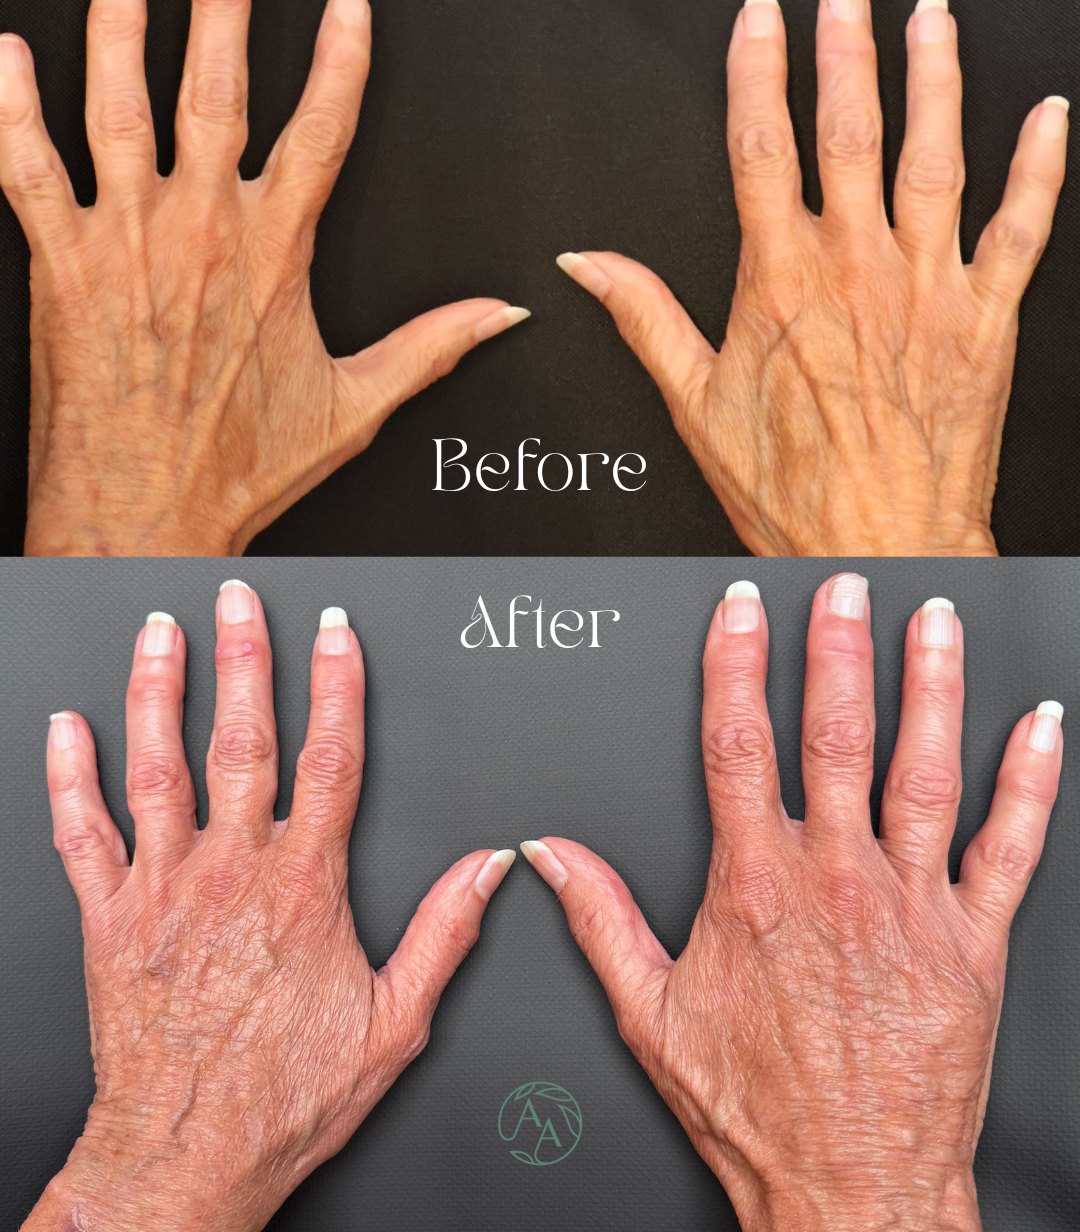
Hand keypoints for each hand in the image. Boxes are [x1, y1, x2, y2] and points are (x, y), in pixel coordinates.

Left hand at [0, 0, 527, 555]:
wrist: (142, 509)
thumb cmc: (238, 463)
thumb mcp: (355, 407)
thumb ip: (433, 347)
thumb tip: (501, 316)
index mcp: (275, 252)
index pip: (321, 128)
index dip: (341, 57)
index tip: (349, 3)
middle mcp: (200, 227)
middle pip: (214, 82)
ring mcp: (125, 236)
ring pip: (118, 98)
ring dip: (121, 16)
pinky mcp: (58, 260)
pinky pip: (25, 161)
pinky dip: (11, 101)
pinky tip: (8, 52)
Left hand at [24, 580, 514, 1231]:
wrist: (188, 1153)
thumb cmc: (285, 1095)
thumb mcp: (395, 1023)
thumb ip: (446, 933)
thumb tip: (488, 868)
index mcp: (304, 886)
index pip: (330, 757)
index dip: (337, 684)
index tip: (336, 632)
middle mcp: (231, 871)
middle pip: (241, 738)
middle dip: (245, 657)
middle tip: (238, 599)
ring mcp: (163, 888)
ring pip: (159, 766)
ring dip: (160, 690)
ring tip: (163, 633)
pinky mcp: (107, 918)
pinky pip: (80, 832)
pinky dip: (70, 774)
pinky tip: (67, 726)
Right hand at [522, 574, 1063, 1229]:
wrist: (849, 1189)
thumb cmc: (756, 1107)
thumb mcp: (650, 1013)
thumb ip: (597, 918)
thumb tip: (549, 853)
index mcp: (756, 887)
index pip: (738, 743)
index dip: (735, 663)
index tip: (740, 610)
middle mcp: (836, 881)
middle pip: (836, 735)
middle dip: (838, 649)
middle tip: (844, 586)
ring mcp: (911, 908)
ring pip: (924, 771)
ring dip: (930, 687)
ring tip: (934, 621)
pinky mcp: (973, 944)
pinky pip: (1010, 847)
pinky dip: (1030, 780)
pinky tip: (1039, 726)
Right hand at [556, 0, 1068, 555]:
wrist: (877, 548)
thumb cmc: (790, 491)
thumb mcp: (694, 404)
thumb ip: (643, 317)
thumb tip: (588, 264)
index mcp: (781, 284)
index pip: (761, 149)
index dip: (757, 73)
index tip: (760, 19)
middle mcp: (856, 272)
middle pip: (850, 132)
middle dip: (846, 51)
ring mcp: (926, 291)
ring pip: (934, 158)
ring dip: (934, 78)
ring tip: (930, 18)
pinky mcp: (985, 321)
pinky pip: (1021, 228)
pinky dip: (1039, 168)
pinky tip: (1047, 117)